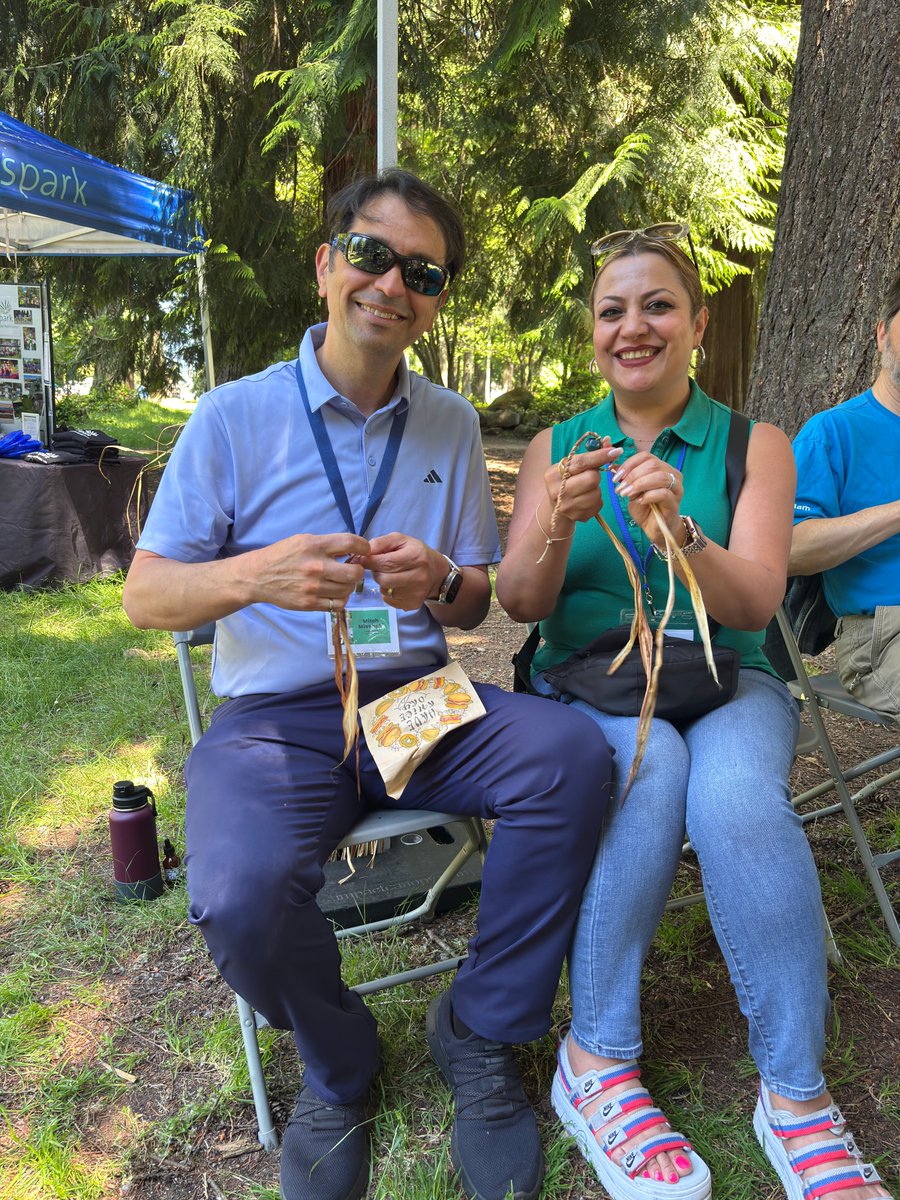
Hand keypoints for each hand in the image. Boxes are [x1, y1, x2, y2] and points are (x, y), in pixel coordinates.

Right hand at [249, 532, 367, 610]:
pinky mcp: (310, 603)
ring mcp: (313, 587)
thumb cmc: (282, 555)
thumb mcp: (303, 540)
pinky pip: (337, 604)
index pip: (350, 543)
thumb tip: (352, 549)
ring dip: (349, 585)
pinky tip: (335, 593)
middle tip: (353, 569)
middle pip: (354, 572)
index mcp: (315, 546)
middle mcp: (316, 567)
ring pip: (348, 590)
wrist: (258, 576)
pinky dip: (341, 599)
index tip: (364, 550)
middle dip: (358, 570)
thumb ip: (327, 544)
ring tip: (341, 581)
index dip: (363, 546)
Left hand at [360, 533, 445, 609]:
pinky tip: (396, 585)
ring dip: (382, 583)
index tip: (362, 559)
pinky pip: (388, 600)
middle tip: (380, 567)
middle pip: (382, 579)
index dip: (369, 561)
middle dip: (376, 572)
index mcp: (415, 556)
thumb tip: (364, 552)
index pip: (385, 562)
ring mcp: (416, 593)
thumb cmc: (415, 553)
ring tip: (391, 575)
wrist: (436, 573)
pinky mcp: (412, 604)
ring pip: (384, 590)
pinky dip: (387, 593)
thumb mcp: (401, 540)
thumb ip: (381, 542)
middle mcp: (418, 576)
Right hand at [544, 438, 622, 524]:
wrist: (556, 506)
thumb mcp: (572, 466)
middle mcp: (557, 491)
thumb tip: (609, 440)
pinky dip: (596, 500)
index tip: (616, 451)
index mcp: (553, 474)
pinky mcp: (577, 517)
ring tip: (586, 489)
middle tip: (589, 476)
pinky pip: (598, 504)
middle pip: (592, 478)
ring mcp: (566, 507)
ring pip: (597, 493)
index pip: (581, 462)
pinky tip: (586, 499)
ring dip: (596, 489)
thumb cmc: (567, 480)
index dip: (600, 455)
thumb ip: (590, 454)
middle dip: (595, 475)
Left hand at [611, 451, 682, 544]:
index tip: (616, 477)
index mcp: (662, 468)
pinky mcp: (675, 502)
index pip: (646, 456)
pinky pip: (663, 493)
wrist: (655, 528)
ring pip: (660, 477)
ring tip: (627, 494)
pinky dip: (648, 496)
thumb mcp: (632, 490)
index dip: (629, 464)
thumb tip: (613, 465)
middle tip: (620, 488)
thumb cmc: (645, 508)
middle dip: (633, 475)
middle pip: (653, 464)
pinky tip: (639, 501)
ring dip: (639, 484)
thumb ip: (626, 478)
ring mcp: (676, 488)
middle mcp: (672, 475)